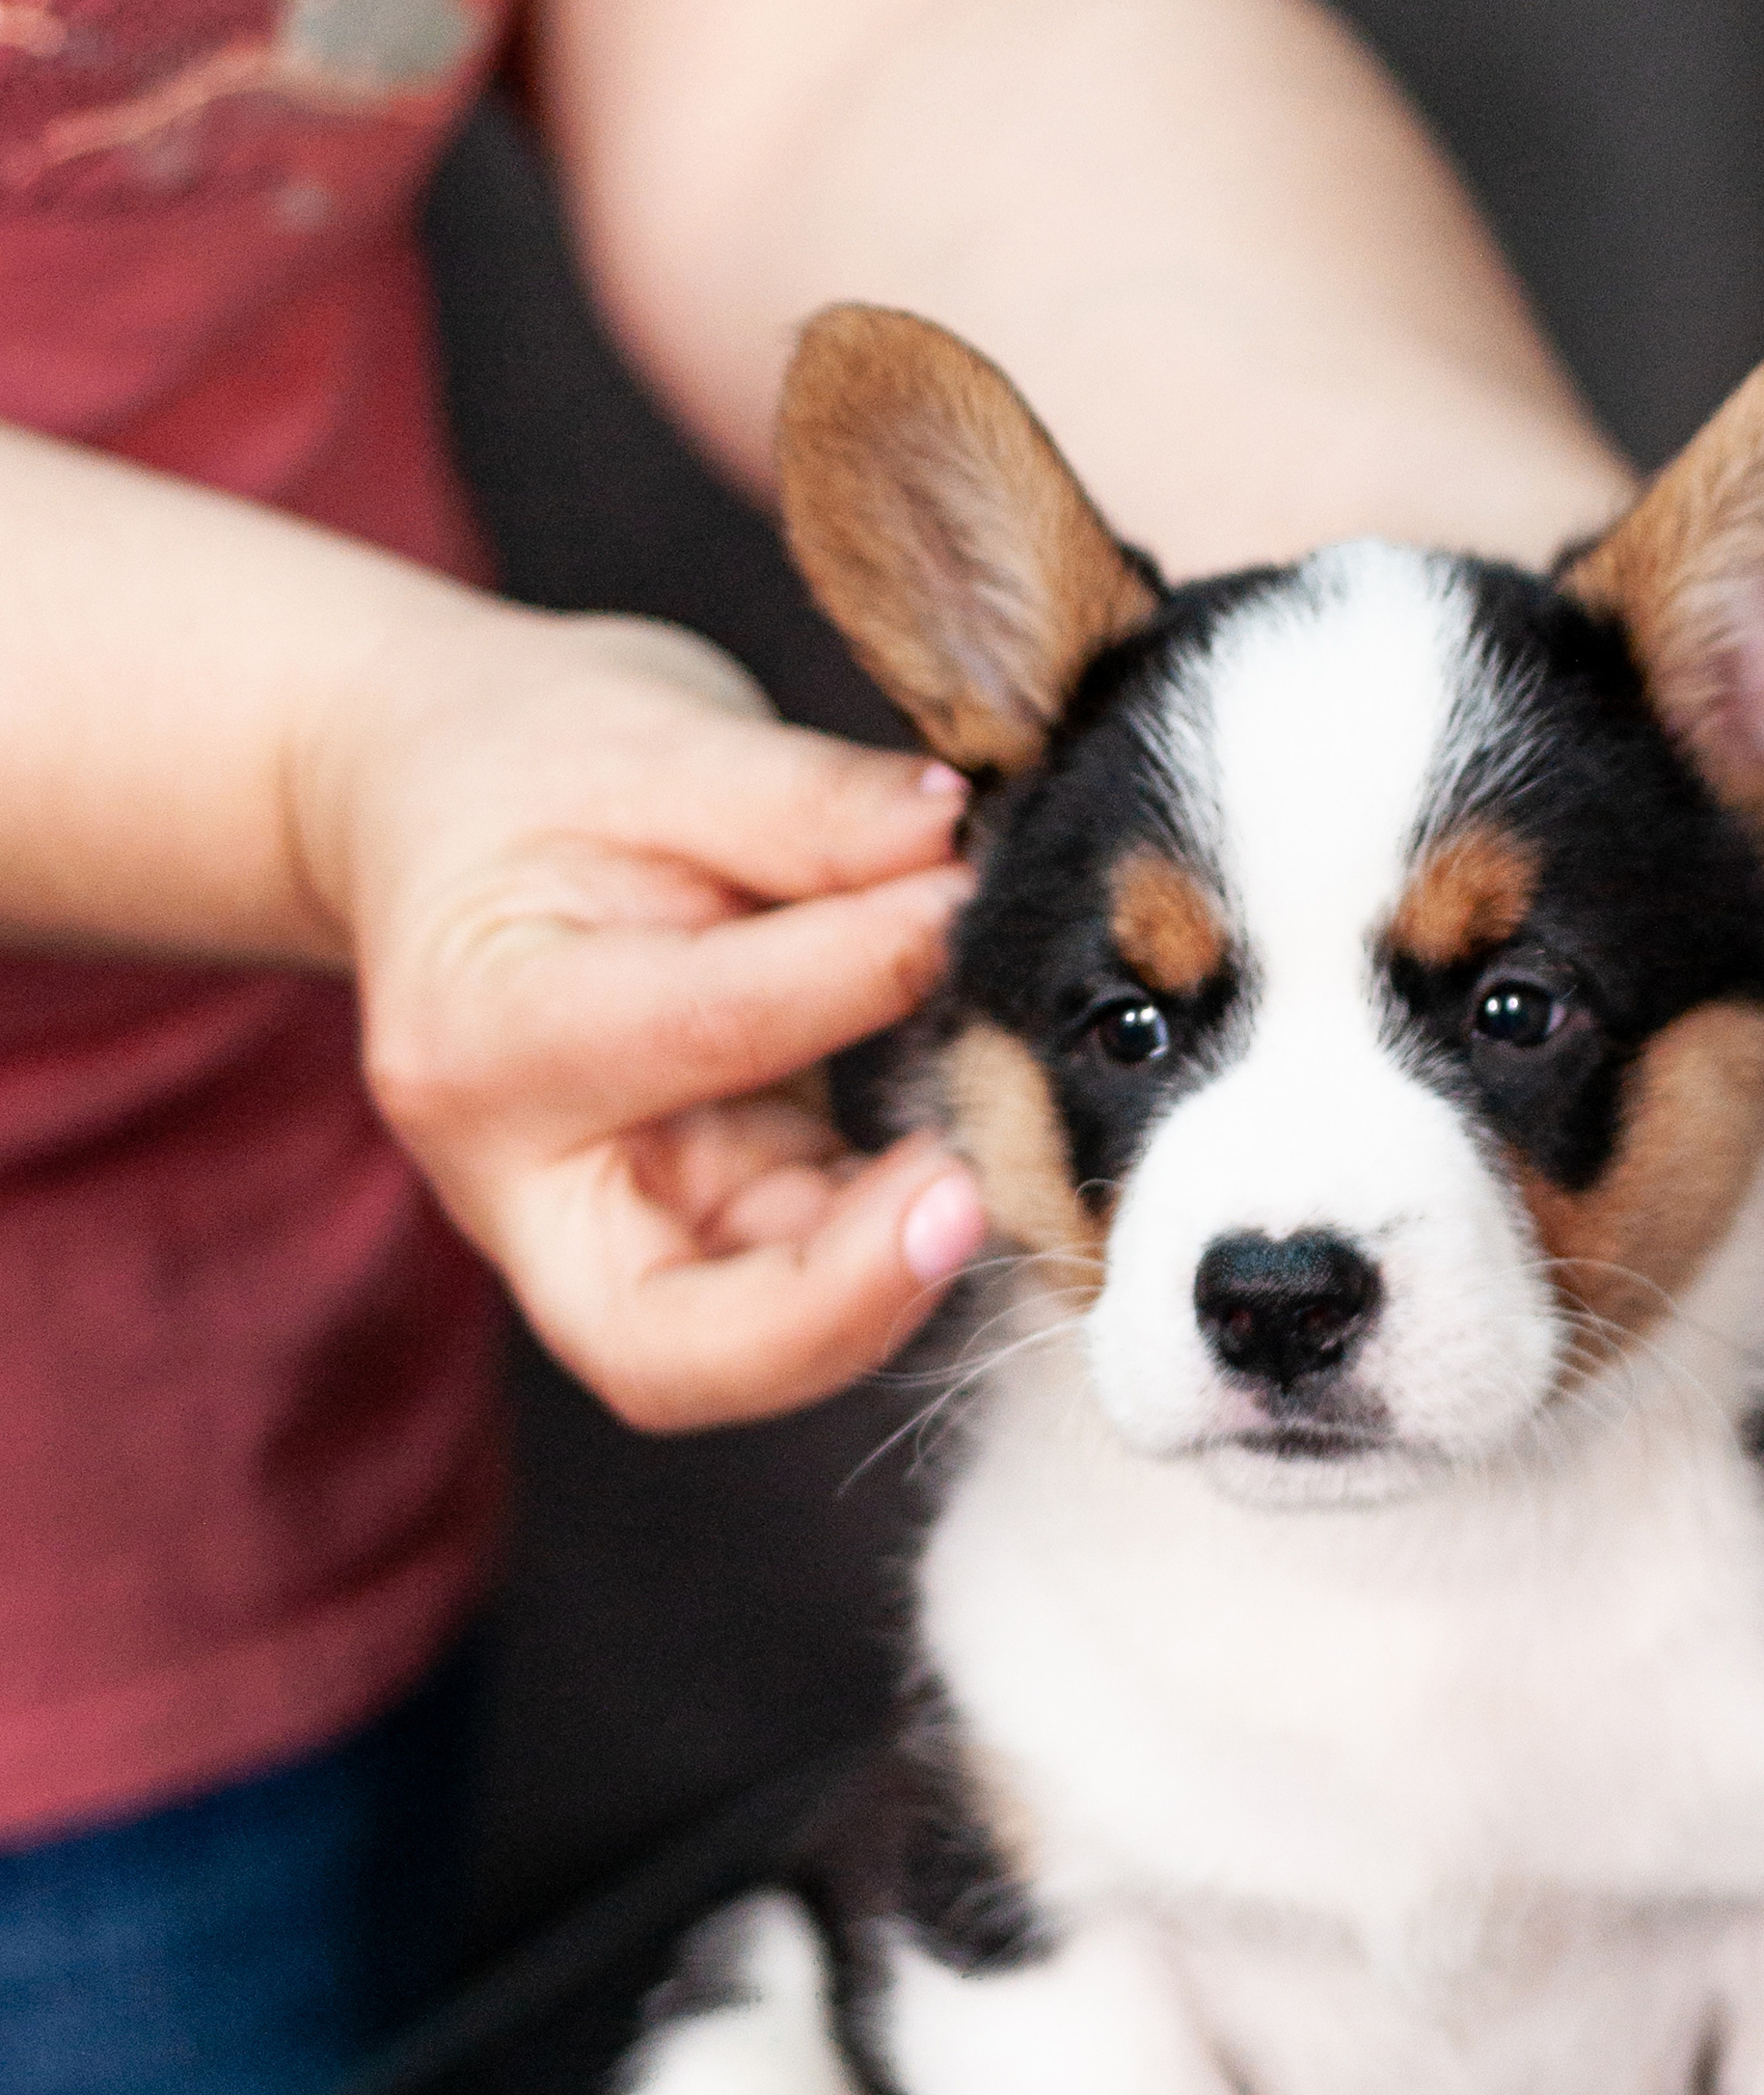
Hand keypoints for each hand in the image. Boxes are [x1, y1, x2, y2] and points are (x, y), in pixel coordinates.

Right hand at [298, 603, 985, 1429]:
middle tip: (973, 1198)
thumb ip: (811, 804)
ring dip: (887, 1288)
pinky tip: (975, 1161)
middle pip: (667, 1344)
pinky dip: (892, 1251)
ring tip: (1002, 1165)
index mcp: (483, 1035)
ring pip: (742, 1354)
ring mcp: (597, 1237)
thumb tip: (969, 838)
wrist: (430, 805)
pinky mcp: (689, 1240)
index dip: (867, 969)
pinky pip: (796, 1293)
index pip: (705, 1031)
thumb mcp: (659, 740)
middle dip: (840, 1302)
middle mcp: (522, 1181)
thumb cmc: (531, 772)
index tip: (982, 886)